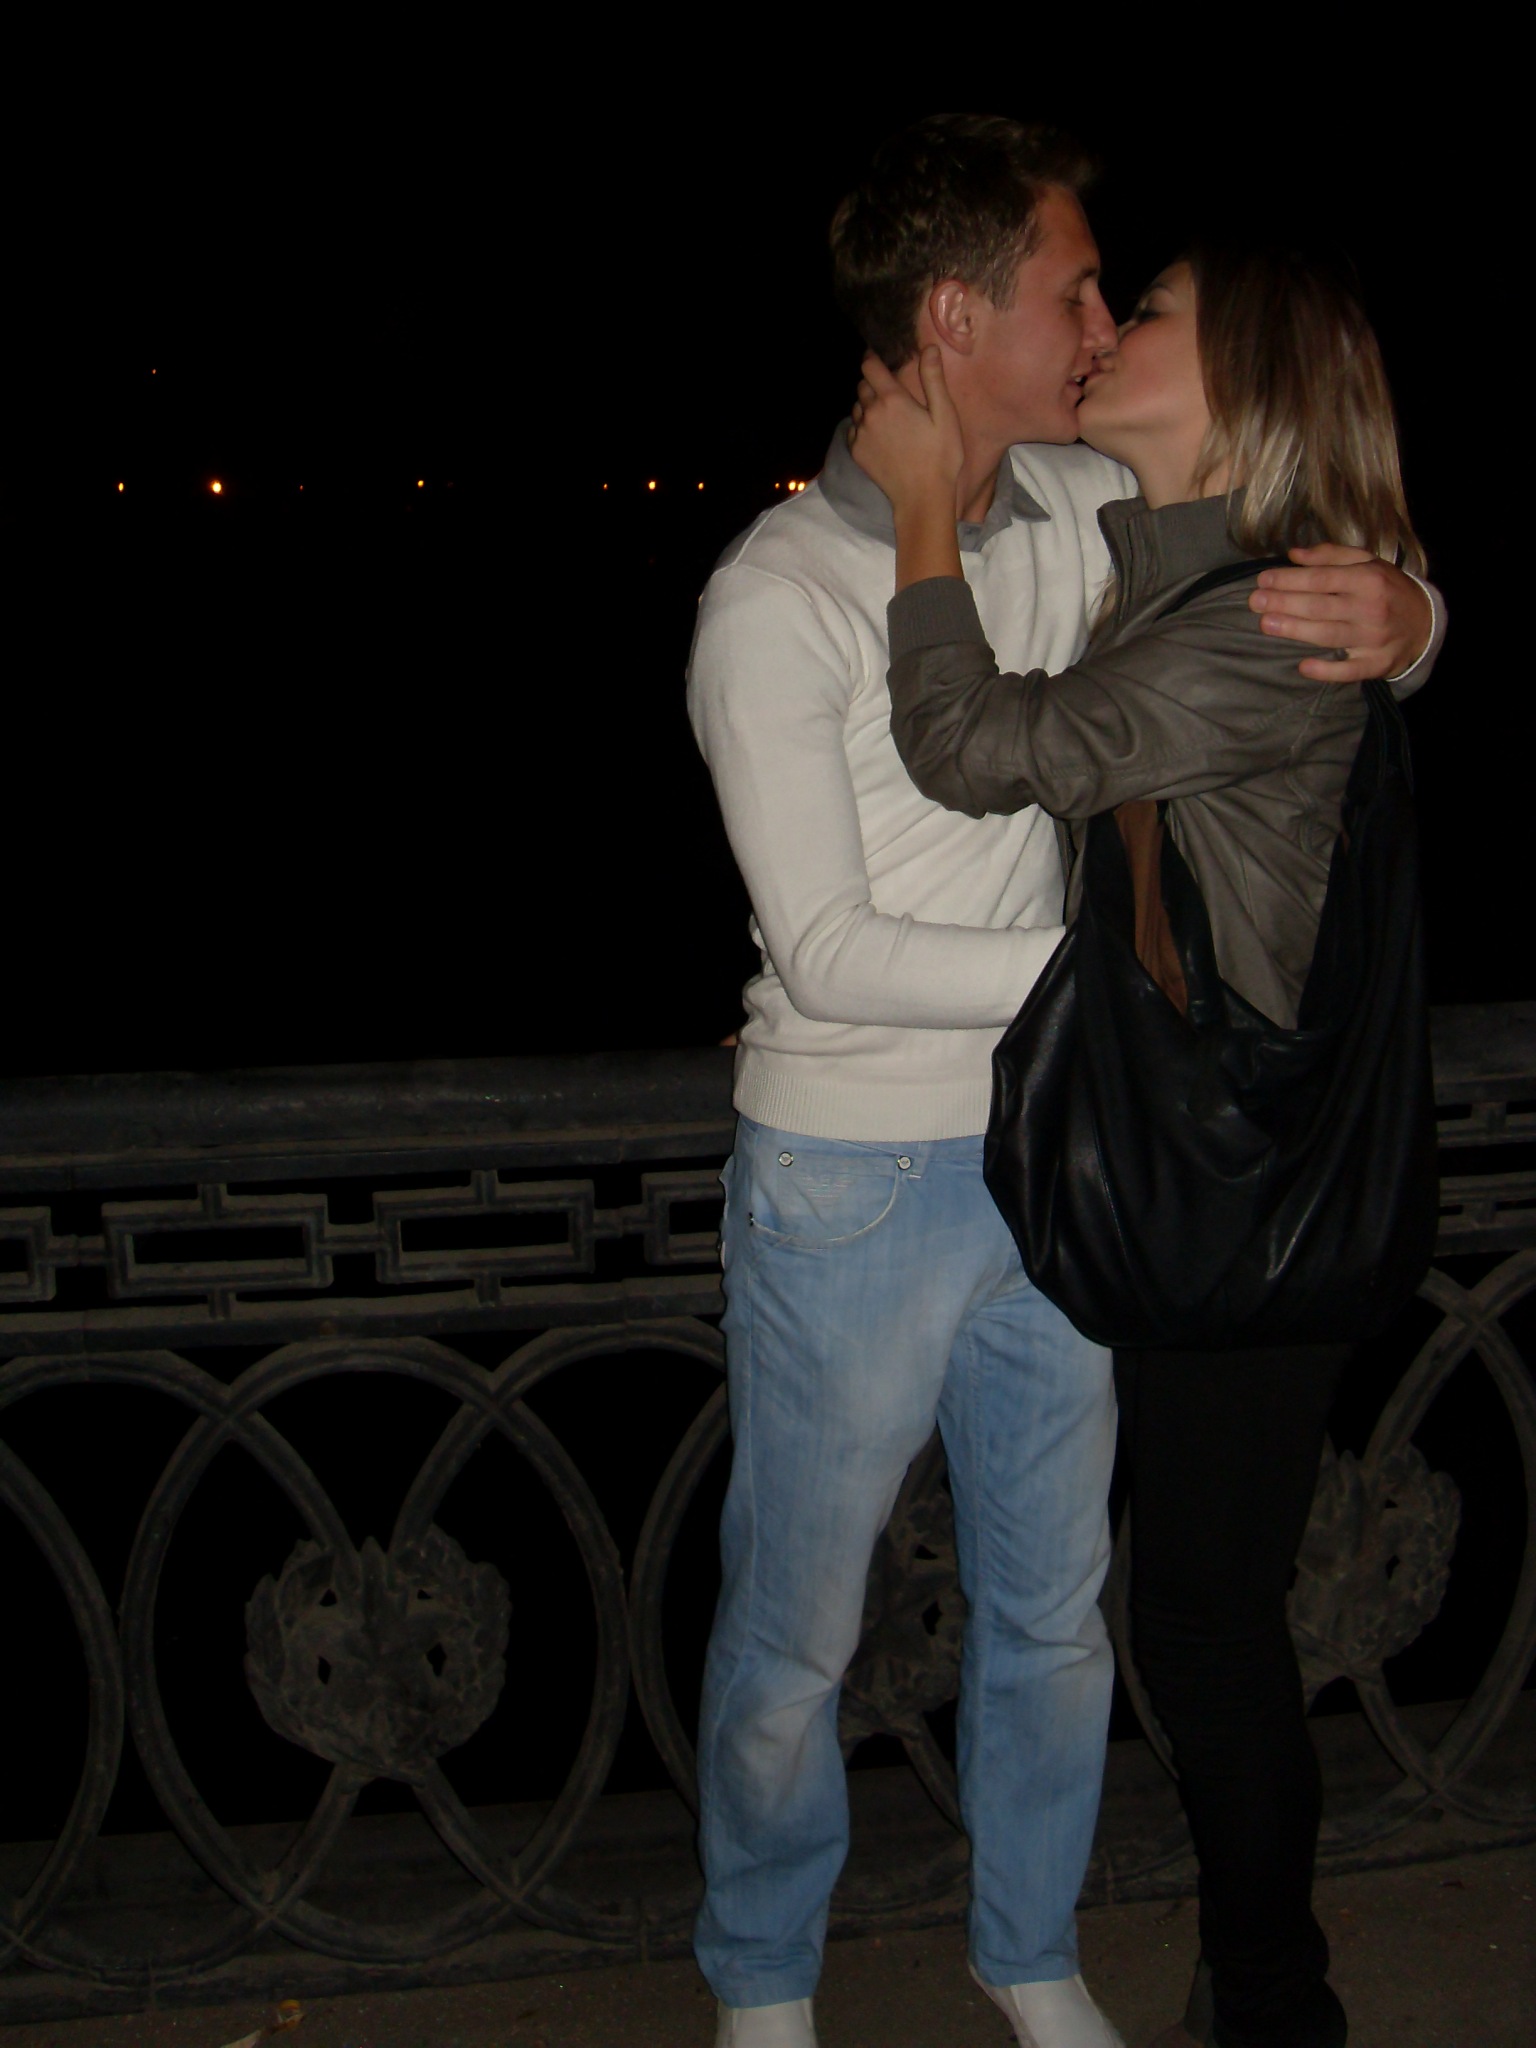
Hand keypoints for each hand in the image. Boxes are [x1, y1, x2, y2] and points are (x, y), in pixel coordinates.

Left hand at [847, 347, 963, 514]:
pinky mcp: (856, 452)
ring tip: (887, 415)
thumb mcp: (945, 415)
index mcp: (892, 399)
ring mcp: (860, 434)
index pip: (870, 366)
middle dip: (874, 383)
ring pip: (857, 407)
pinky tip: (879, 434)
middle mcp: (870, 413)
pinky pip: (853, 429)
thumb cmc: (940, 456)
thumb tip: (929, 348)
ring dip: (868, 405)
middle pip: (862, 386)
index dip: (872, 357)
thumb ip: (933, 379)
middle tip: (891, 392)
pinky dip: (862, 426)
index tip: (878, 356)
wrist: (922, 497)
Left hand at [1248, 544, 1433, 683]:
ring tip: (1266, 623)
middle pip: (1320, 606)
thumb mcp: (1367, 563)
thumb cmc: (1387, 589)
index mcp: (1368, 579)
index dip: (1290, 579)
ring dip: (1296, 630)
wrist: (1425, 622)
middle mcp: (1370, 608)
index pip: (1322, 578)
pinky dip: (1326, 670)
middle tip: (1255, 602)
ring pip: (1329, 635)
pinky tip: (1303, 666)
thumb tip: (1294, 554)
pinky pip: (1349, 670)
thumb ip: (1331, 556)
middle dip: (1285, 603)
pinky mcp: (1376, 664)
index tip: (1263, 580)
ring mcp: (1373, 638)